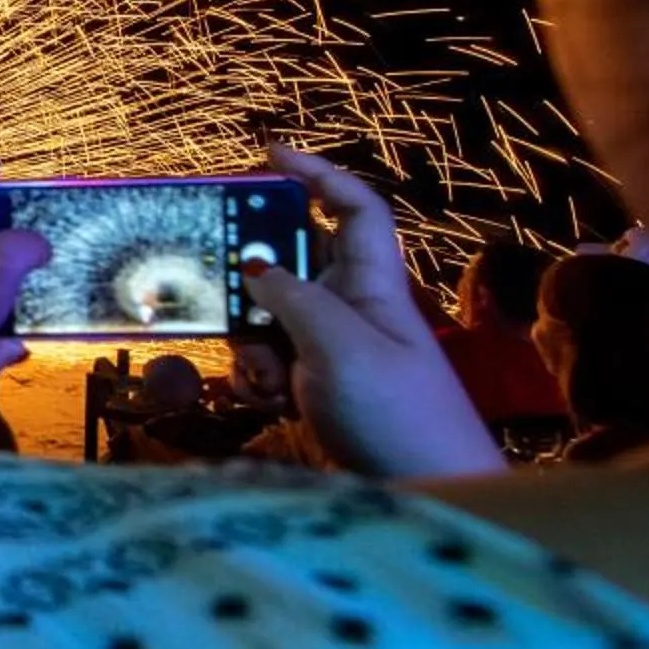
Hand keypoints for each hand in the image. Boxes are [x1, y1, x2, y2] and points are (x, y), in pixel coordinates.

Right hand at [241, 146, 503, 478]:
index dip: (317, 175)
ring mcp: (328, 350)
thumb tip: (253, 267)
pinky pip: (264, 361)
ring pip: (266, 314)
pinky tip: (264, 399)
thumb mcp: (343, 349)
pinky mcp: (310, 387)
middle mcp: (349, 308)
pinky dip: (253, 375)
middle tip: (219, 279)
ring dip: (248, 337)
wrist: (430, 493)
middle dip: (252, 271)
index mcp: (373, 285)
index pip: (353, 208)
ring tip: (259, 370)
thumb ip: (294, 300)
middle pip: (291, 257)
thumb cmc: (402, 417)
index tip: (267, 155)